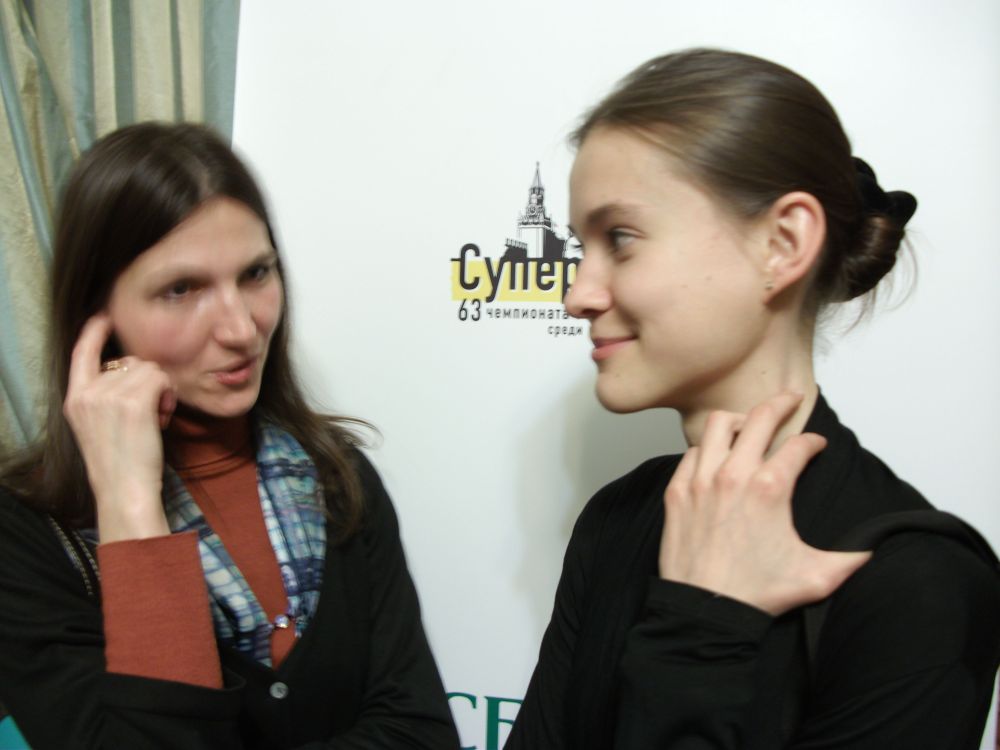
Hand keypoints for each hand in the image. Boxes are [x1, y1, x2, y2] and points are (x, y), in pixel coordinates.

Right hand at [63, 314, 176, 541]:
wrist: (124, 491)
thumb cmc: (121, 464)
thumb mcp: (99, 425)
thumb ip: (106, 397)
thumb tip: (134, 369)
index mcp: (75, 399)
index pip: (81, 353)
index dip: (94, 332)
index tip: (104, 318)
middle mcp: (88, 393)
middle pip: (131, 362)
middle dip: (148, 382)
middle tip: (150, 414)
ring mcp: (109, 395)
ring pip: (150, 369)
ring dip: (161, 391)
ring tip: (155, 420)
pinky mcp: (133, 402)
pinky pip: (161, 379)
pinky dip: (168, 396)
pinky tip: (162, 419)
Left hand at [659, 392, 870, 615]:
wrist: (706, 610)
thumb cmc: (755, 593)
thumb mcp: (816, 577)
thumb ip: (850, 558)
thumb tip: (873, 549)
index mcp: (770, 487)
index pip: (798, 445)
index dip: (813, 442)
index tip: (816, 445)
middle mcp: (734, 475)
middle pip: (759, 418)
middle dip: (780, 404)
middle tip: (790, 399)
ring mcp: (701, 481)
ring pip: (719, 426)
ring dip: (738, 420)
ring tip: (749, 424)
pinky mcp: (677, 492)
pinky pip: (691, 454)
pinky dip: (706, 449)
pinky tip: (716, 457)